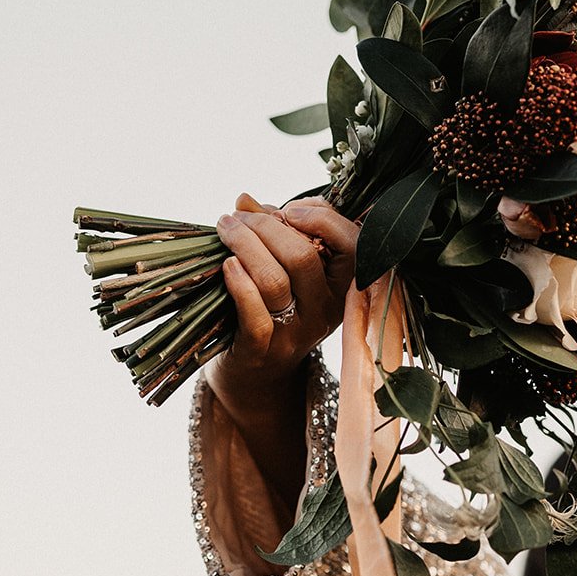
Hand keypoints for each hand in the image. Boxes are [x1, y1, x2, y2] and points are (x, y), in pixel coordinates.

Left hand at [208, 193, 357, 422]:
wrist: (256, 374)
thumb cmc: (272, 308)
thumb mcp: (285, 270)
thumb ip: (274, 232)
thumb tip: (245, 200)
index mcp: (343, 286)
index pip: (352, 243)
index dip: (320, 217)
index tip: (287, 209)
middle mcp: (326, 311)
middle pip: (302, 256)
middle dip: (264, 226)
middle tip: (236, 218)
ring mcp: (297, 332)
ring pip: (275, 279)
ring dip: (244, 245)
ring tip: (224, 229)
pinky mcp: (265, 349)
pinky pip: (255, 313)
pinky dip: (239, 284)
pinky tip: (226, 265)